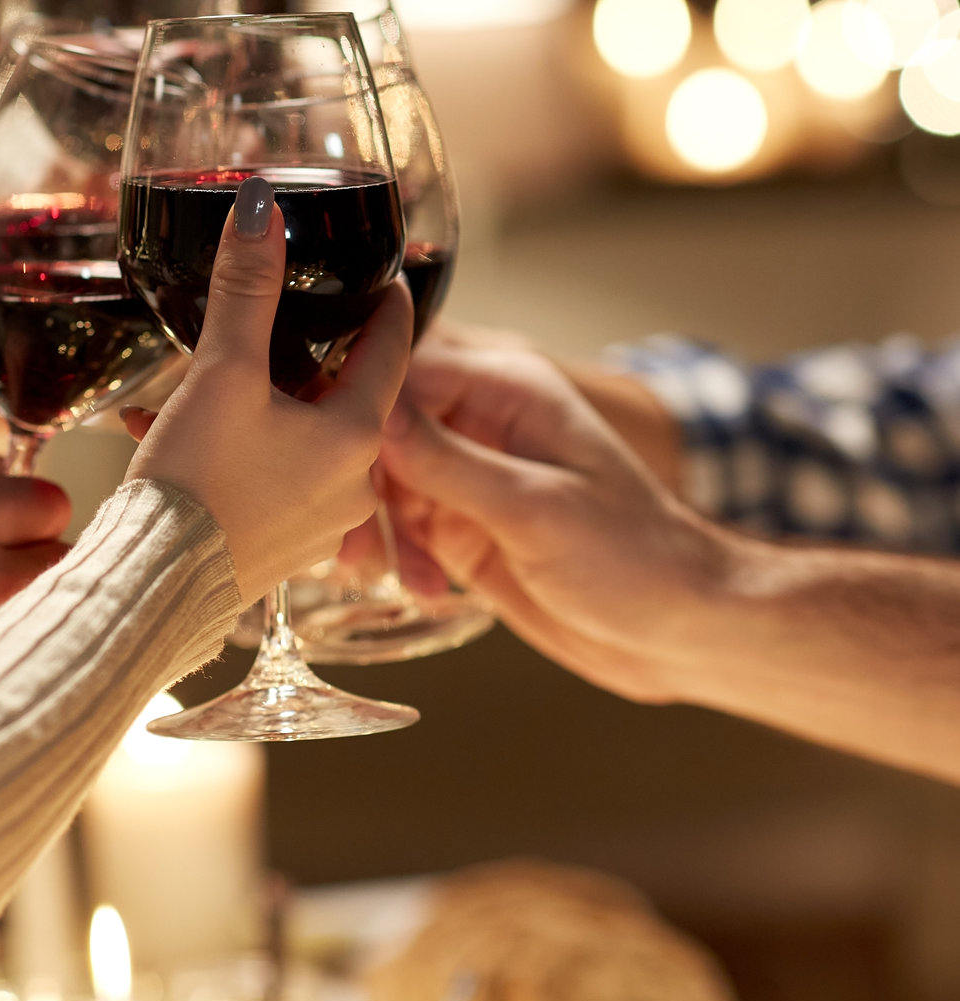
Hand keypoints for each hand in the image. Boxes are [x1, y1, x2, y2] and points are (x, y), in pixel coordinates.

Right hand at [124, 177, 412, 603]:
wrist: (150, 588)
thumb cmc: (196, 483)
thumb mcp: (223, 372)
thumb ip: (246, 289)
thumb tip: (261, 208)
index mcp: (355, 437)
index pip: (393, 351)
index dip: (388, 305)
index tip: (385, 275)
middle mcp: (350, 486)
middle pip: (345, 396)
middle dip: (309, 356)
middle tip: (285, 316)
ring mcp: (316, 524)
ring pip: (300, 438)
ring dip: (260, 404)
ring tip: (206, 376)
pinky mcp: (276, 548)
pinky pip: (268, 478)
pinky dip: (236, 447)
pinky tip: (176, 430)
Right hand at [378, 343, 724, 702]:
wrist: (679, 630)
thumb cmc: (635, 556)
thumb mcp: (533, 507)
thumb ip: (446, 460)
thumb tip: (373, 413)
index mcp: (505, 390)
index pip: (403, 370)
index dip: (357, 406)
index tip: (321, 447)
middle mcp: (479, 423)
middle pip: (381, 427)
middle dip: (357, 479)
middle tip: (345, 532)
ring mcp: (469, 476)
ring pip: (382, 481)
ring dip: (373, 526)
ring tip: (372, 571)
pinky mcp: (463, 526)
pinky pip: (402, 527)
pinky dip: (396, 556)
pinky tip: (419, 588)